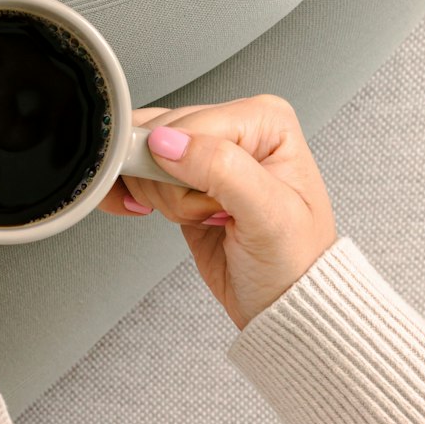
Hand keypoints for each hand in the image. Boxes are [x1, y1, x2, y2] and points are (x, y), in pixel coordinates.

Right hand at [97, 94, 338, 330]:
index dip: (185, 169)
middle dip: (171, 186)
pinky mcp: (181, 175)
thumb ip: (221, 168)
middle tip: (211, 214)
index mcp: (264, 120)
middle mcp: (234, 127)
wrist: (281, 303)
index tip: (213, 204)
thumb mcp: (268, 215)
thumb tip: (165, 141)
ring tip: (203, 217)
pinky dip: (131, 192)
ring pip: (141, 154)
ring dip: (159, 196)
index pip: (188, 124)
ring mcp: (205, 151)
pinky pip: (135, 168)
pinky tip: (148, 210)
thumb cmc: (294, 261)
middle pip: (158, 136)